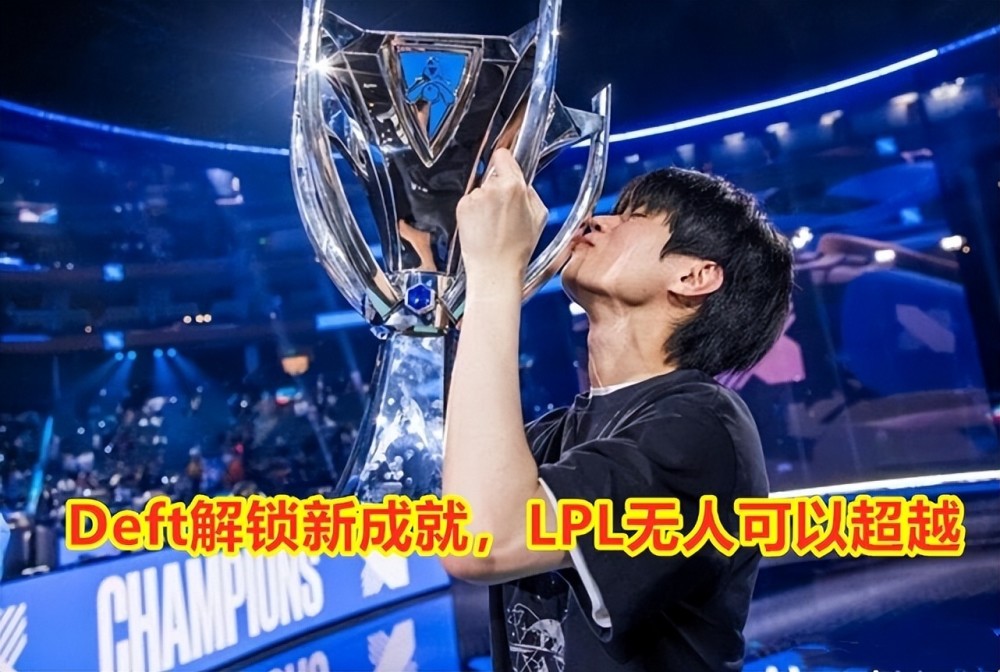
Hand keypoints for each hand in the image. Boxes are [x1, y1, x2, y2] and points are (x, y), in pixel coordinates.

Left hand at [456, 148, 547, 280]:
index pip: (503, 156)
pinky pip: (469, 202)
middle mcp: (491, 188)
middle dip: (497, 188)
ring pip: (480, 190)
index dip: (505, 162)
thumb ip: (531, 193)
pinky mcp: (461, 208)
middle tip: (504, 211)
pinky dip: (474, 212)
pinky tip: (482, 227)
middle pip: (492, 176)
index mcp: (513, 187)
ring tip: (493, 224)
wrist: (494, 270)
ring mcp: (474, 198)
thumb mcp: (539, 217)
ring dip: (485, 202)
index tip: (504, 167)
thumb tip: (523, 182)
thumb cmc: (517, 249)